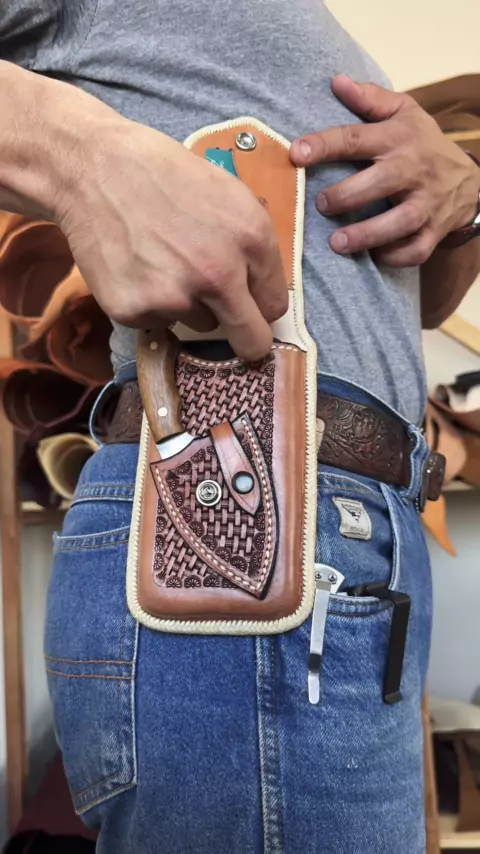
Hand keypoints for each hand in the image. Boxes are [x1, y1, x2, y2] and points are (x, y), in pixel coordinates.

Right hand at [56, 117, 287, 359]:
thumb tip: (261, 289)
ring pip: (201, 324)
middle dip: (248, 343)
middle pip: (251, 340)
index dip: (261, 306)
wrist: (94, 169)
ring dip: (189, 305)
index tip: (251, 308)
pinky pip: (159, 321)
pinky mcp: (136, 310)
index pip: (274, 306)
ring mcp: (175, 296)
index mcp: (251, 239)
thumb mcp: (227, 195)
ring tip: (163, 263)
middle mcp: (219, 273)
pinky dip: (151, 303)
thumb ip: (250, 246)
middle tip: (235, 334)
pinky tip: (137, 268)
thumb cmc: (163, 175)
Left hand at [290, 75, 479, 265]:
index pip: (357, 138)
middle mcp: (413, 170)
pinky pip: (415, 249)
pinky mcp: (434, 231)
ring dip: (367, 234)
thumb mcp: (404, 113)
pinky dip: (394, 255)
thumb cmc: (423, 145)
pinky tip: (373, 254)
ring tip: (337, 242)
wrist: (470, 180)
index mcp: (398, 138)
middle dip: (347, 195)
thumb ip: (370, 99)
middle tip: (321, 204)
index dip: (325, 145)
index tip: (296, 153)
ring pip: (399, 222)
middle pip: (380, 182)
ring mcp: (426, 203)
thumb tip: (336, 81)